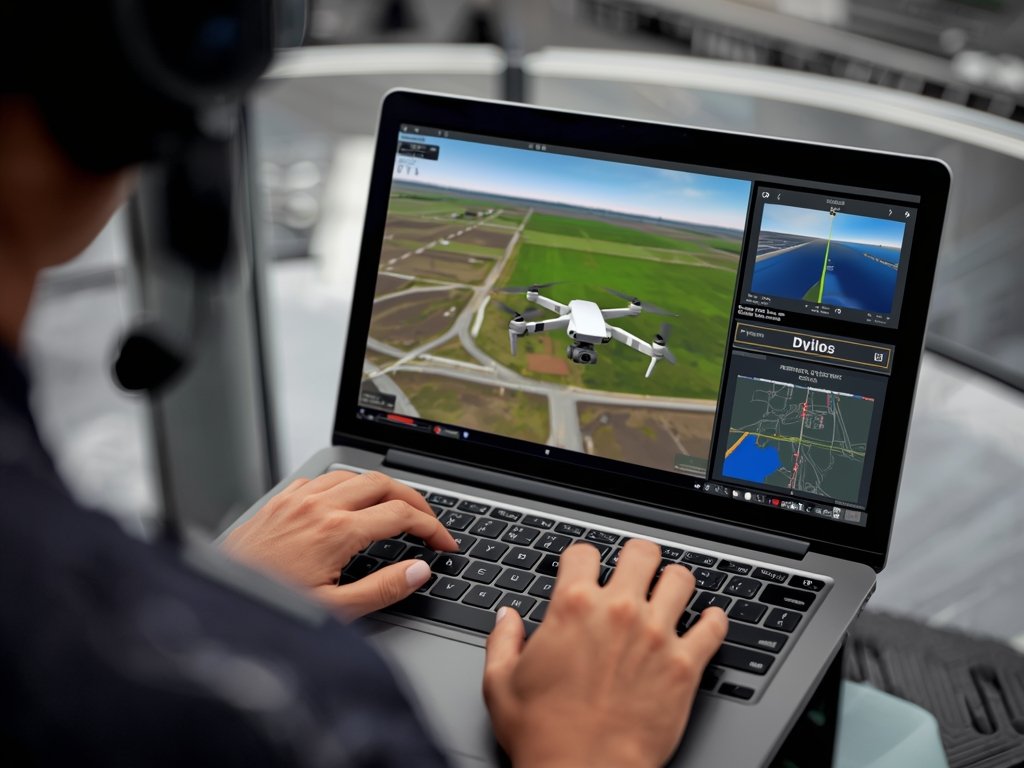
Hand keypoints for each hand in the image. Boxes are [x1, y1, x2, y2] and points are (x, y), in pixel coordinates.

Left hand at [222, 470, 456, 617]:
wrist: (215, 602)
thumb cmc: (268, 608)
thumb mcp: (334, 611)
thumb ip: (383, 589)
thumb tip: (419, 571)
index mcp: (337, 532)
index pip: (401, 515)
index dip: (432, 527)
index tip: (445, 543)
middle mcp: (318, 507)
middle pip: (383, 484)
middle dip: (414, 500)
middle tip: (429, 522)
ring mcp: (296, 500)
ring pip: (353, 475)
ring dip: (381, 488)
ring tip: (395, 508)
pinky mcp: (278, 502)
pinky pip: (320, 480)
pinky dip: (344, 486)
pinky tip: (346, 502)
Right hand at [483, 539, 727, 767]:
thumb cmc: (544, 734)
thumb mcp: (500, 683)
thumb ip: (502, 640)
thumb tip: (507, 617)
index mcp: (573, 607)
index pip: (584, 552)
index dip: (582, 560)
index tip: (585, 571)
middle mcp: (619, 611)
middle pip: (641, 552)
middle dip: (636, 558)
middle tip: (634, 572)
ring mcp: (657, 635)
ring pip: (681, 579)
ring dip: (673, 583)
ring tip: (668, 593)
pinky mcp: (686, 665)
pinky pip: (714, 626)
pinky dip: (713, 621)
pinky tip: (706, 622)